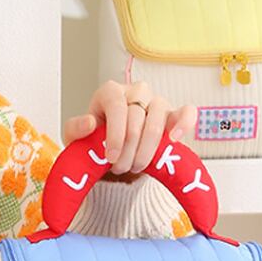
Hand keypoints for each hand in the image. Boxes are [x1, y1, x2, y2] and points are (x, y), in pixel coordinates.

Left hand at [62, 80, 195, 176]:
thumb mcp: (77, 138)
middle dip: (128, 150)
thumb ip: (75, 129)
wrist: (111, 154)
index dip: (115, 134)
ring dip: (147, 150)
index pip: (117, 107)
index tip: (110, 157)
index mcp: (111, 92)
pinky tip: (174, 139)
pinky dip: (183, 124)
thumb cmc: (95, 141)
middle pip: (136, 119)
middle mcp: (136, 92)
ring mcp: (156, 102)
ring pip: (158, 121)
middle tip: (119, 169)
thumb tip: (89, 123)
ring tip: (137, 166)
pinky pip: (186, 112)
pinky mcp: (173, 116)